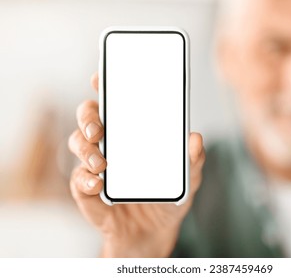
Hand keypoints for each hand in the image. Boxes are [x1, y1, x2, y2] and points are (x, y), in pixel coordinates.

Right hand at [68, 73, 204, 256]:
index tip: (100, 76)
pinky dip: (84, 180)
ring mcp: (97, 166)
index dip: (104, 86)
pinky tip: (97, 184)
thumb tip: (195, 139)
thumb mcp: (188, 178)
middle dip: (88, 116)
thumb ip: (192, 159)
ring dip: (85, 149)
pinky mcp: (88, 191)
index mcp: (132, 133)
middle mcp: (111, 144)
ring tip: (101, 162)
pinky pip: (78, 180)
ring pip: (78, 144)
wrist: (154, 231)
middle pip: (89, 118)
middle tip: (99, 127)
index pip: (114, 103)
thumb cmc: (168, 197)